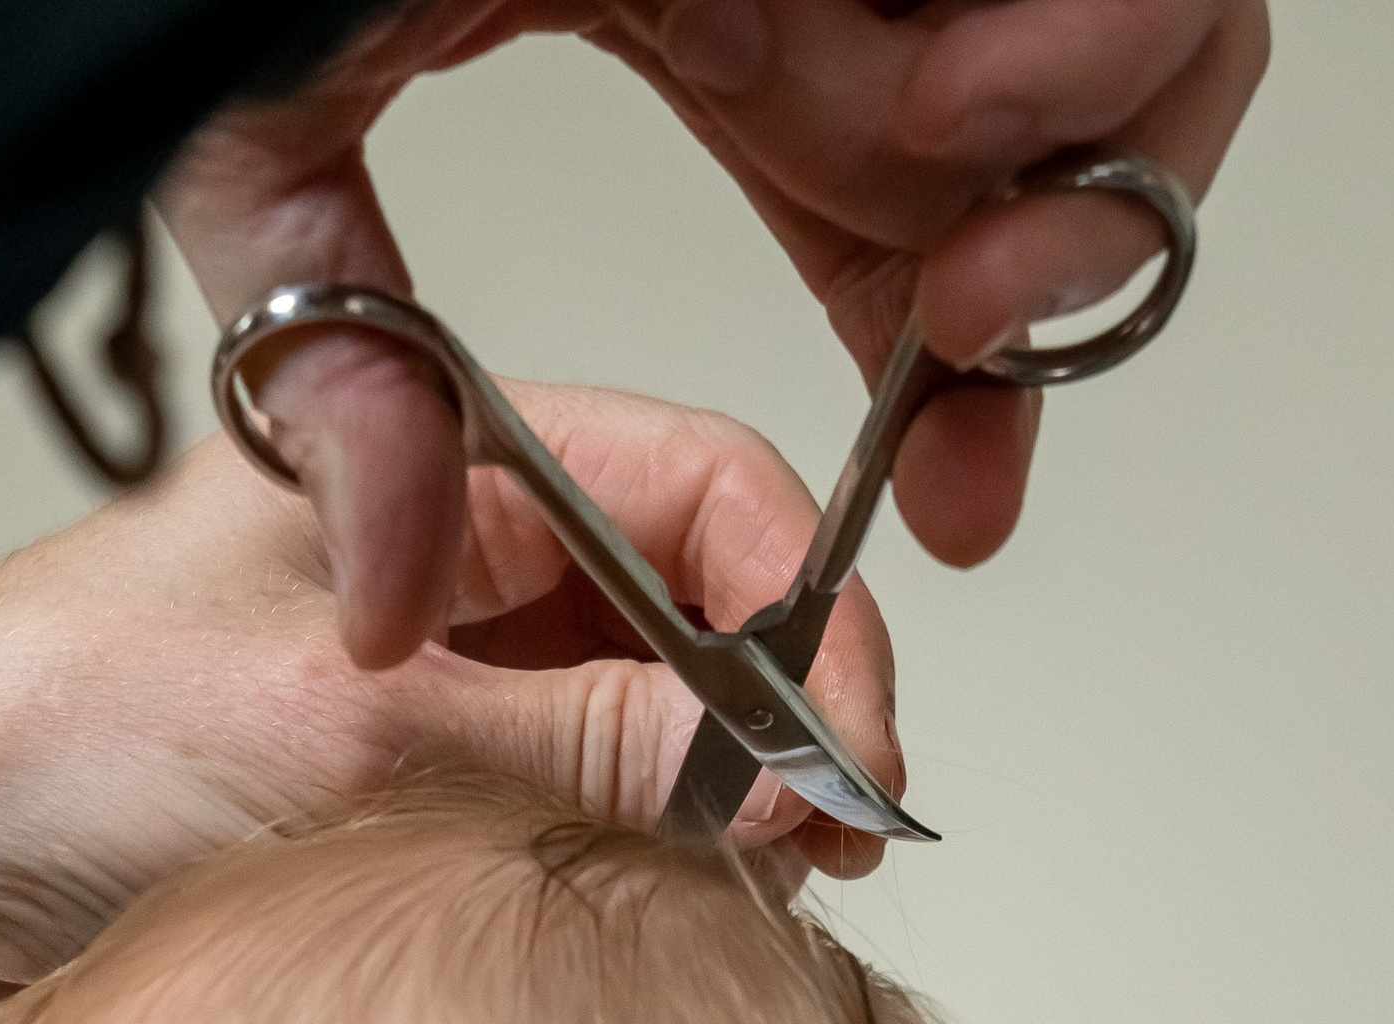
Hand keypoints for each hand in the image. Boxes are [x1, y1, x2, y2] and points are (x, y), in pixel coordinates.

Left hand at [0, 384, 897, 1023]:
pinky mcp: (386, 809)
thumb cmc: (54, 743)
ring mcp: (416, 692)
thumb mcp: (361, 740)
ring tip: (721, 920)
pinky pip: (555, 831)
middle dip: (772, 740)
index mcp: (437, 460)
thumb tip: (788, 783)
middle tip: (810, 871)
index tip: (848, 769)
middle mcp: (440, 569)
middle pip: (692, 625)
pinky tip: (621, 950)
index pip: (710, 499)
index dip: (811, 623)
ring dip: (697, 829)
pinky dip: (611, 887)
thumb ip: (592, 754)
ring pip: (633, 742)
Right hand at [163, 0, 1272, 659]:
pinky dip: (1088, 56)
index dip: (963, 379)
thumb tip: (377, 596)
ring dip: (1066, 195)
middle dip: (1047, 309)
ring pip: (1128, 61)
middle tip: (961, 382)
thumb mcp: (265, 132)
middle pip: (1046, 146)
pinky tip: (952, 107)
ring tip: (940, 239)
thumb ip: (335, 367)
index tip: (954, 505)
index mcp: (703, 5)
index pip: (903, 209)